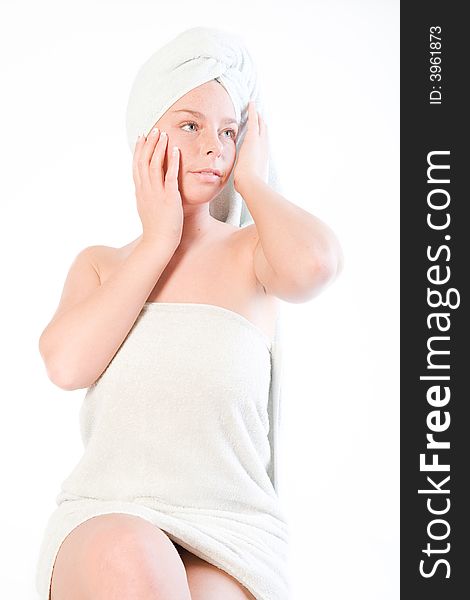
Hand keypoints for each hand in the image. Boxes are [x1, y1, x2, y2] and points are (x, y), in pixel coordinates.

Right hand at [132, 128, 183, 249]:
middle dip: (149, 144)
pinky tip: (176, 150)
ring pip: (154, 165)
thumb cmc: (156, 228)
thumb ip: (145, 196)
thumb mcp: (146, 208)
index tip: (142, 137)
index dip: (139, 150)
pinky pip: (170, 176)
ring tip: (163, 134)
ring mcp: (156, 193)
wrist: (159, 242)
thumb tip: (142, 189)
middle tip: (153, 129)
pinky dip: (172, 162)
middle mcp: (145, 190)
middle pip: (144, 161)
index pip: (137, 165)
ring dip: (159, 148)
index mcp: (140, 191)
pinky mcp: (169, 198)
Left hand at [233, 101, 268, 192]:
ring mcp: (260, 143)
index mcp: (261, 160)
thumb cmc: (248, 186)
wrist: (251, 183)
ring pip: (260, 125)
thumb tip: (239, 185)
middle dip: (262, 125)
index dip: (261, 138)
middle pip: (264, 133)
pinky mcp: (253, 138)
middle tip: (260, 116)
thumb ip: (243, 180)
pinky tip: (251, 103)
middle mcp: (264, 149)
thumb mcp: (245, 182)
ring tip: (255, 108)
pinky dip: (253, 111)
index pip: (262, 146)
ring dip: (258, 116)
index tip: (259, 133)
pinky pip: (254, 121)